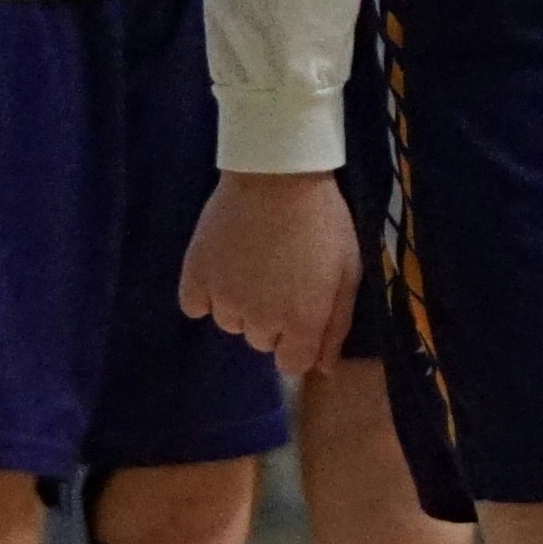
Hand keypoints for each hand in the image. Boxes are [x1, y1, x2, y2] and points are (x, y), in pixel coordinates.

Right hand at [181, 170, 364, 374]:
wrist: (277, 174)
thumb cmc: (323, 221)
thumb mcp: (347, 271)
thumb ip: (336, 325)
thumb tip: (324, 369)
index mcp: (300, 324)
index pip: (292, 365)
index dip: (299, 340)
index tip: (301, 309)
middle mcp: (259, 322)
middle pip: (261, 341)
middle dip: (272, 317)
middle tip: (280, 273)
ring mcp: (223, 300)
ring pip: (229, 322)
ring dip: (240, 303)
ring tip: (253, 262)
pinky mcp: (194, 276)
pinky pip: (194, 305)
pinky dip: (205, 292)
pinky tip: (221, 266)